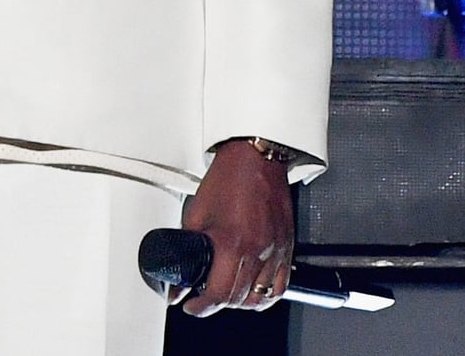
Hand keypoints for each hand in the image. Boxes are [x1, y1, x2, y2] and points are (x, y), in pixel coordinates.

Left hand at [175, 139, 293, 315]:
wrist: (255, 159)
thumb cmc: (228, 179)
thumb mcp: (197, 211)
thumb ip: (187, 244)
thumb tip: (178, 268)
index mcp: (231, 243)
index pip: (218, 293)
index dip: (201, 306)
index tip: (191, 305)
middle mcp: (256, 251)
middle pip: (237, 298)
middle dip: (216, 304)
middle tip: (202, 299)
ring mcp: (274, 252)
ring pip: (259, 297)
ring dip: (239, 302)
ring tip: (224, 295)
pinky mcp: (286, 248)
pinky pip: (279, 286)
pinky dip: (265, 296)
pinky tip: (252, 292)